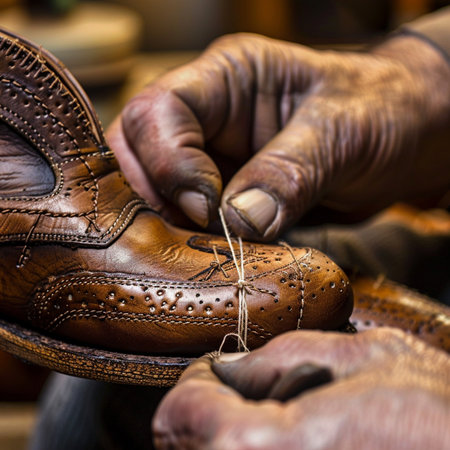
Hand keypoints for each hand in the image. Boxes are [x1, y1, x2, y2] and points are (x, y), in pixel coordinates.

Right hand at [108, 33, 449, 240]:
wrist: (404, 137)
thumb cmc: (382, 110)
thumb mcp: (342, 130)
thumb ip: (289, 172)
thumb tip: (240, 221)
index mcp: (227, 77)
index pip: (159, 112)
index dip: (170, 164)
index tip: (207, 209)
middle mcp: (209, 116)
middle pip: (135, 150)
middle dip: (151, 197)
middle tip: (188, 236)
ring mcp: (214, 156)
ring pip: (153, 189)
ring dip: (168, 226)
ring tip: (199, 253)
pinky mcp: (227, 192)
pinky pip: (189, 217)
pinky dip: (193, 241)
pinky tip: (215, 257)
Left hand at [152, 328, 449, 448]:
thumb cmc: (437, 411)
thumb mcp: (361, 355)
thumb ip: (282, 358)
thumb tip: (228, 367)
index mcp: (272, 448)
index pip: (181, 417)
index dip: (195, 383)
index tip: (216, 370)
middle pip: (182, 446)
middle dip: (204, 409)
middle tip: (238, 388)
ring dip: (217, 432)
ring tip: (262, 411)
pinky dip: (240, 449)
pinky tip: (274, 433)